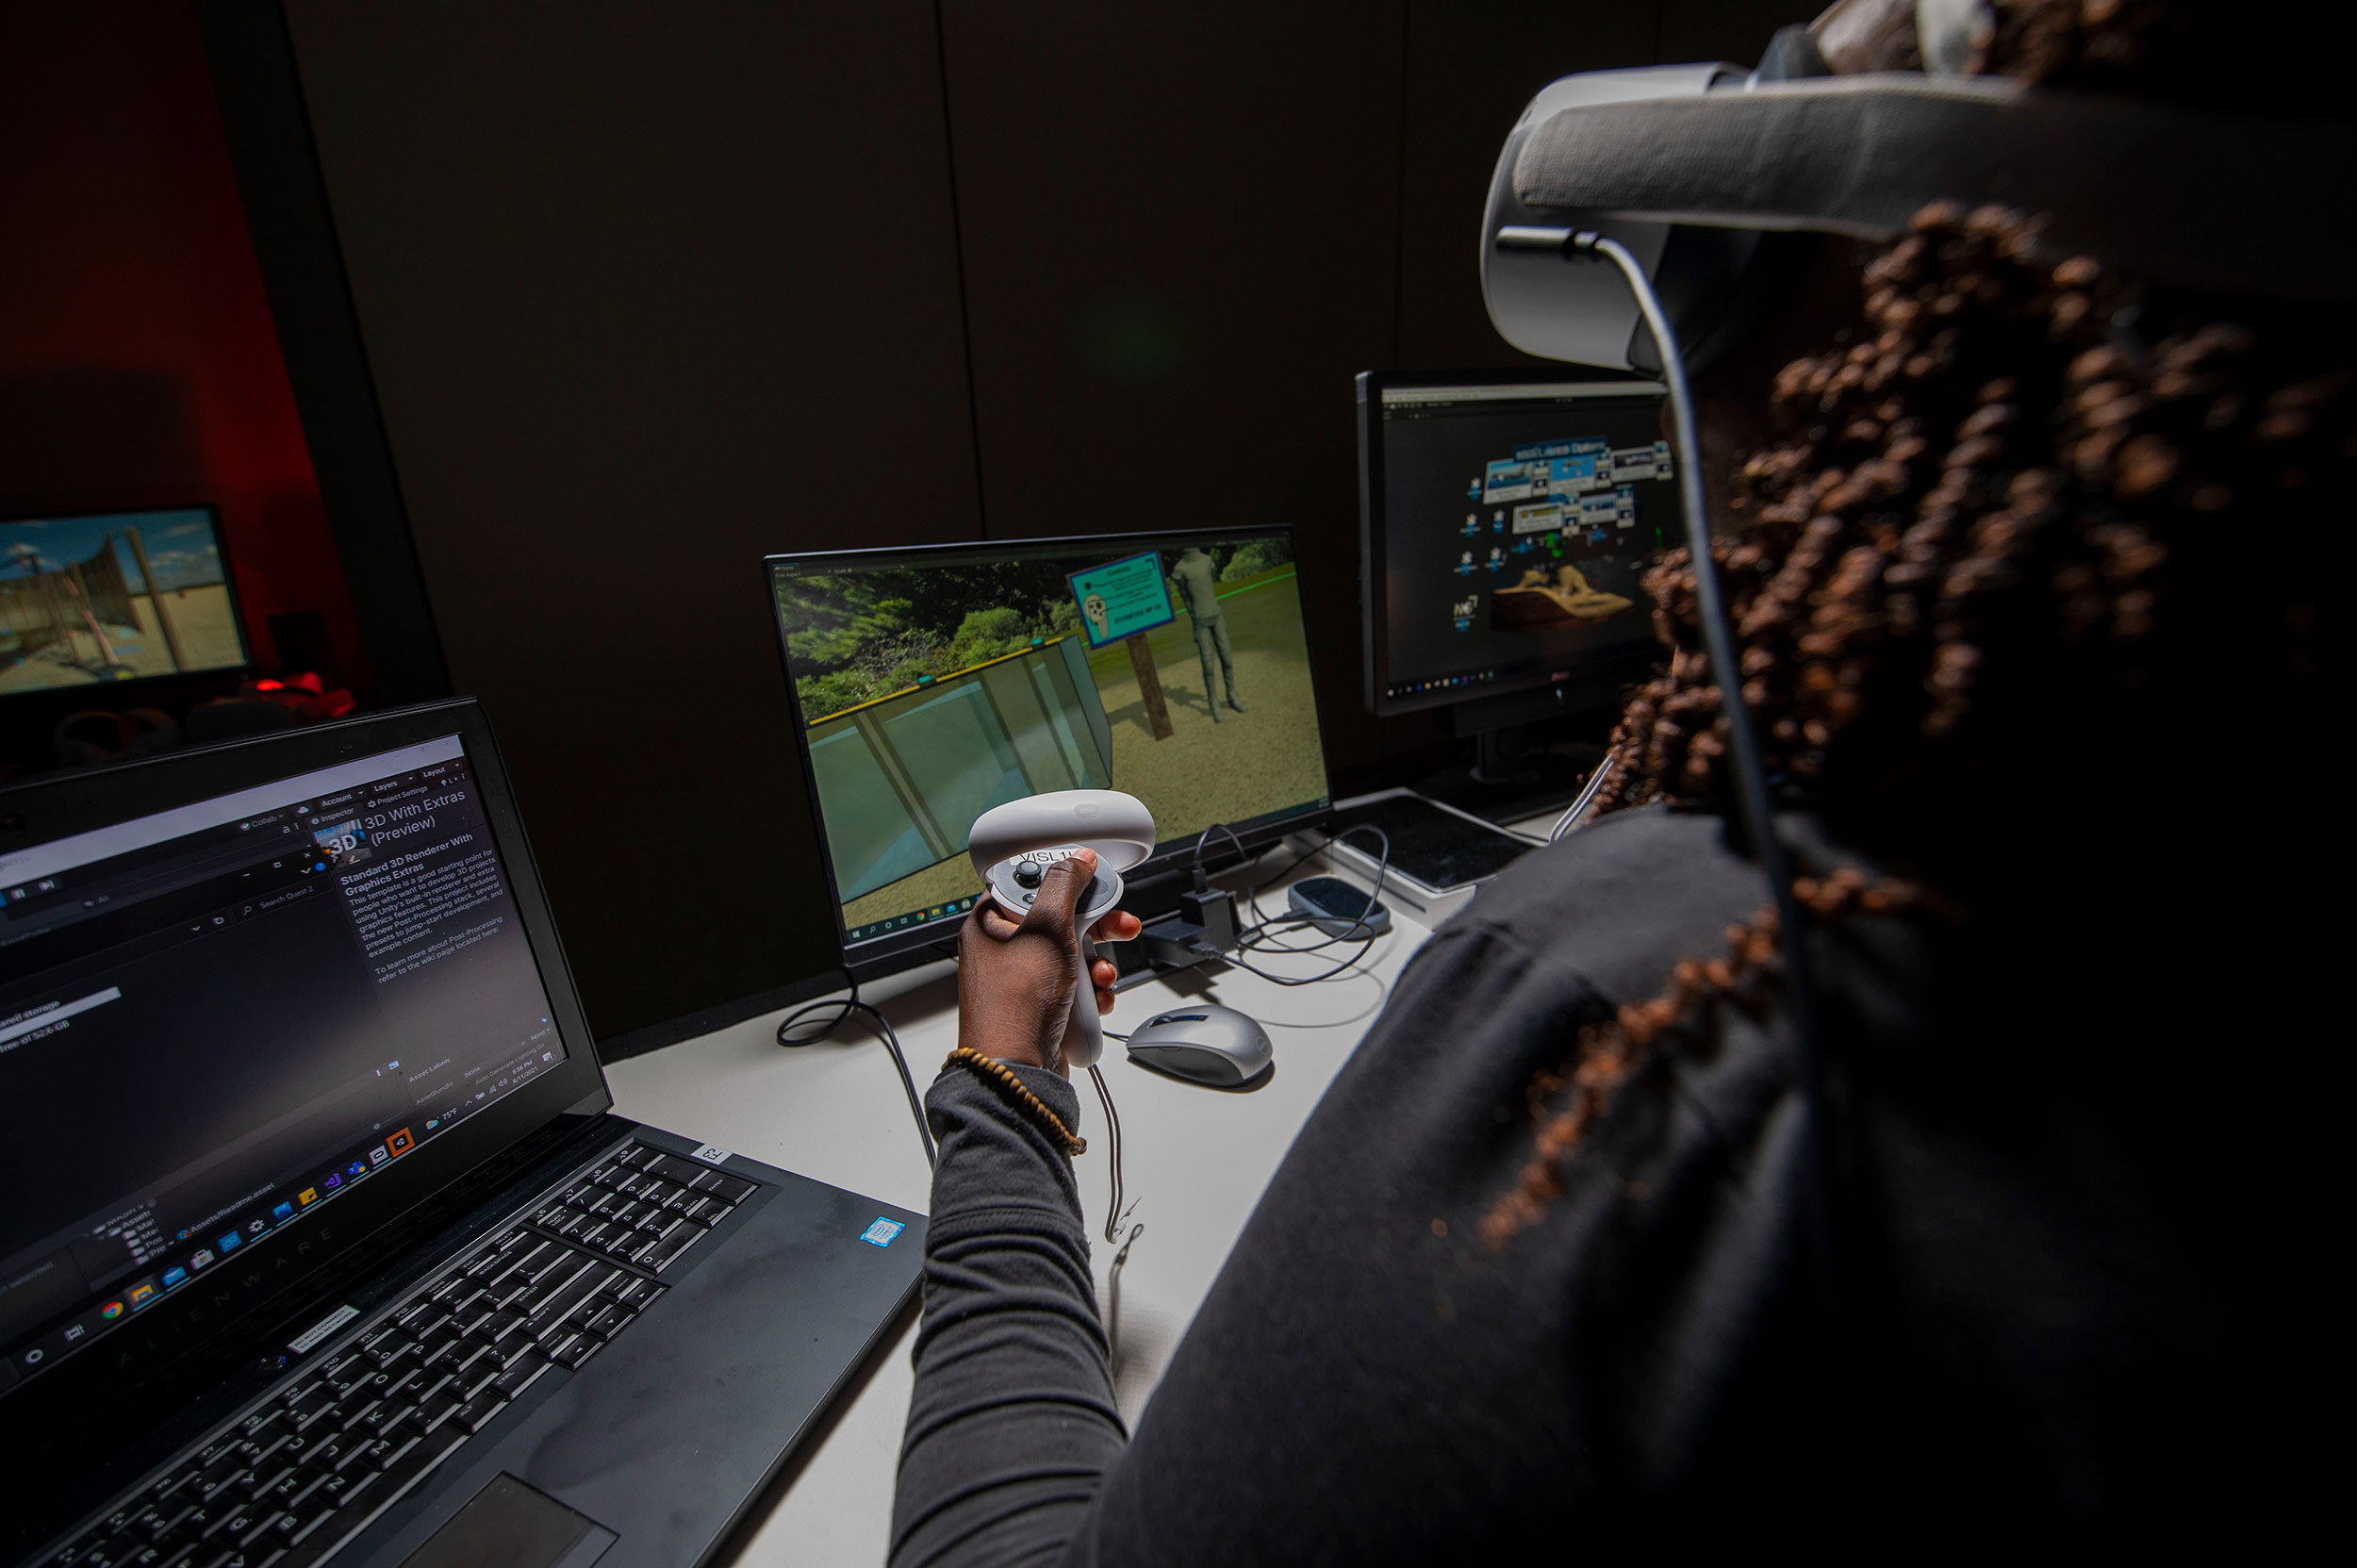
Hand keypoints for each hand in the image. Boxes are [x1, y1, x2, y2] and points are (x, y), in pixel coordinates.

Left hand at [956, 848, 1142, 1076]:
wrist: (1016, 1072)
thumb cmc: (1016, 1005)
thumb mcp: (1044, 929)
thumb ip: (1063, 887)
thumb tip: (1076, 861)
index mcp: (990, 924)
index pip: (1029, 882)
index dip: (1065, 879)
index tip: (1093, 880)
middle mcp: (1002, 950)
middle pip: (1059, 919)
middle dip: (1095, 926)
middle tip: (1119, 925)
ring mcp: (1022, 982)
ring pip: (1072, 955)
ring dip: (1096, 964)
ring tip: (1101, 976)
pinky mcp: (1041, 1008)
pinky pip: (1074, 987)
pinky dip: (1091, 992)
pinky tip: (1095, 1000)